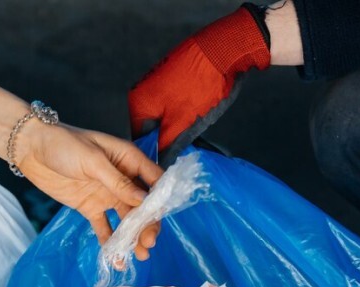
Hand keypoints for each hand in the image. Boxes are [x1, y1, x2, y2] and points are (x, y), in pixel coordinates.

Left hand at [14, 123, 163, 258]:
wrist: (32, 149)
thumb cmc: (64, 144)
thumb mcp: (93, 160)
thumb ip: (118, 182)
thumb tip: (143, 200)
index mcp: (128, 160)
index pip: (153, 181)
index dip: (160, 199)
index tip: (161, 218)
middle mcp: (122, 179)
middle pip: (142, 205)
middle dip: (147, 224)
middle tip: (148, 243)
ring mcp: (106, 195)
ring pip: (127, 219)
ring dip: (133, 237)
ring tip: (139, 256)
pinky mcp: (90, 208)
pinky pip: (104, 227)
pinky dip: (111, 242)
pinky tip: (116, 258)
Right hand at [128, 5, 270, 160]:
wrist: (222, 50)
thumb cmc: (199, 86)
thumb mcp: (181, 124)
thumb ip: (167, 146)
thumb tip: (160, 164)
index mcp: (138, 104)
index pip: (140, 140)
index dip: (155, 153)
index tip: (170, 160)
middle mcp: (143, 92)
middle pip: (152, 127)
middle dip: (168, 138)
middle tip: (187, 145)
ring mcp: (158, 82)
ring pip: (165, 116)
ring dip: (178, 126)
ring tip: (196, 126)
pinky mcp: (173, 77)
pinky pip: (174, 103)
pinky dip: (184, 112)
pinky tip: (199, 111)